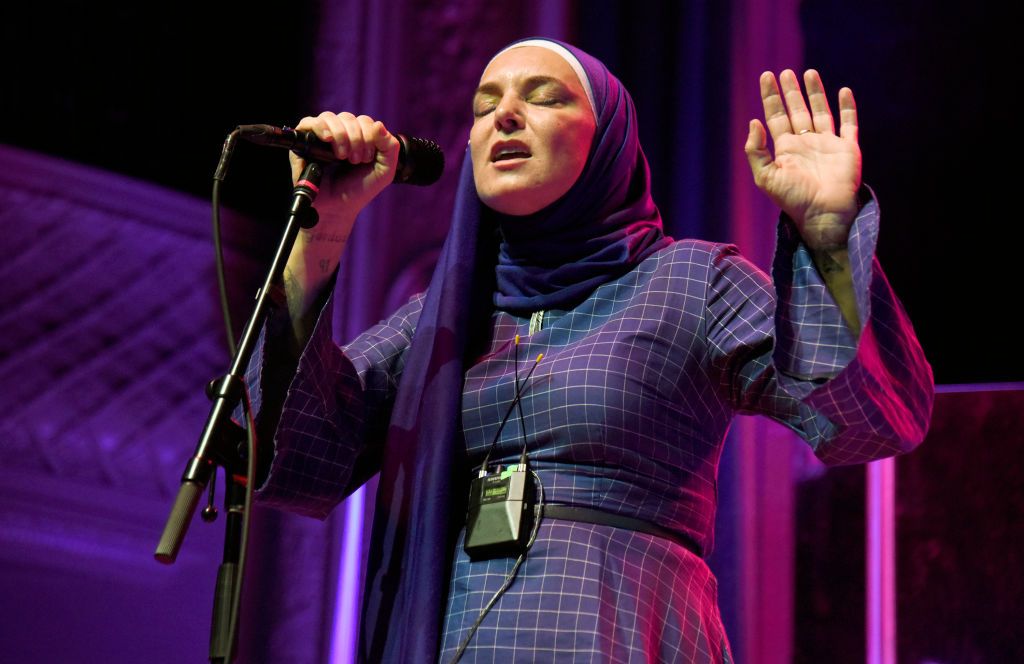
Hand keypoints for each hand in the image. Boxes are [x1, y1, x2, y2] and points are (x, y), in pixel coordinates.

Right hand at [291, 111, 400, 222]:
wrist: (338, 207)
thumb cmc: (359, 189)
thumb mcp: (384, 170)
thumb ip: (389, 147)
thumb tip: (378, 124)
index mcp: (359, 136)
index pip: (365, 121)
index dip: (369, 136)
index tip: (367, 159)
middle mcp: (340, 133)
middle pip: (348, 118)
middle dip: (356, 139)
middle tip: (355, 160)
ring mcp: (321, 137)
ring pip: (329, 117)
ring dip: (341, 135)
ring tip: (342, 157)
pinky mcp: (304, 143)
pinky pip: (308, 122)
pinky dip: (320, 127)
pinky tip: (328, 139)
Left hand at [745, 69, 861, 249]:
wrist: (823, 213)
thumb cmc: (793, 199)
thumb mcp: (765, 177)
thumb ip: (756, 151)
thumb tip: (754, 122)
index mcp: (786, 149)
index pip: (775, 117)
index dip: (771, 97)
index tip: (766, 77)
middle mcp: (806, 143)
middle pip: (797, 110)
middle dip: (791, 91)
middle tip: (785, 72)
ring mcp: (827, 144)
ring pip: (821, 112)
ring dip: (815, 93)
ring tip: (809, 73)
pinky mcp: (847, 148)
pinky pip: (849, 123)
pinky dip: (848, 107)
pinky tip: (844, 91)